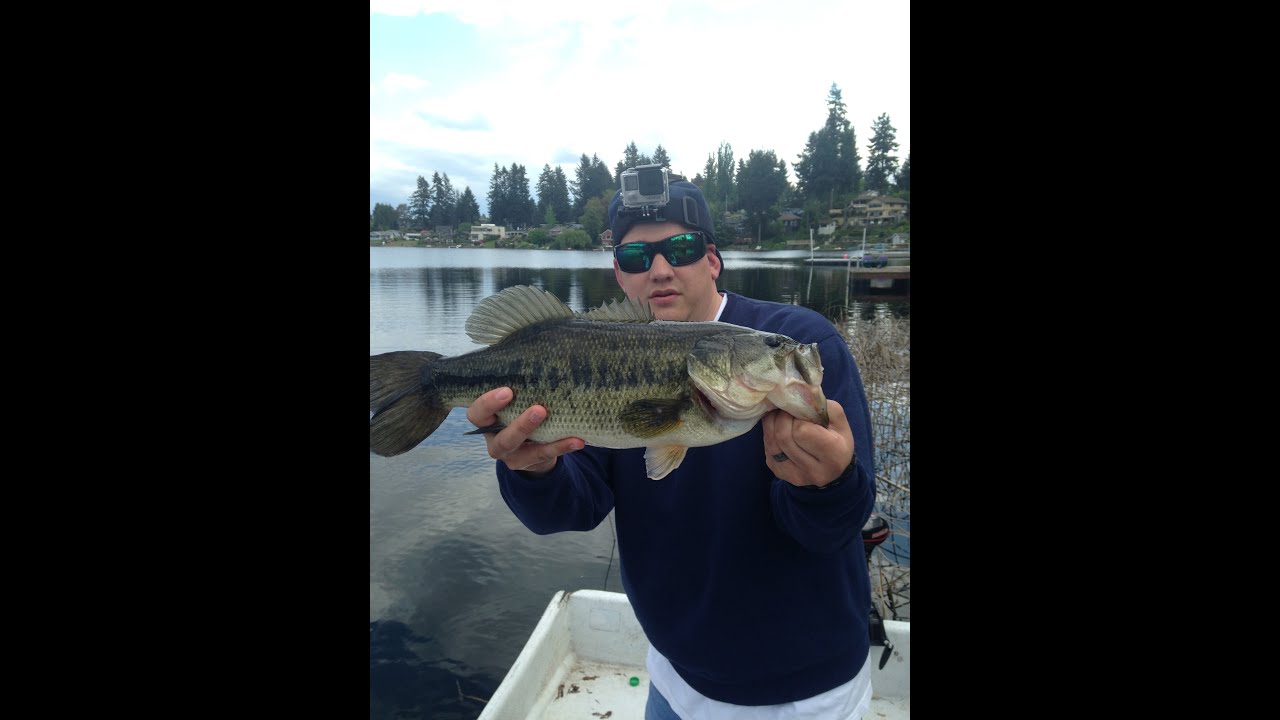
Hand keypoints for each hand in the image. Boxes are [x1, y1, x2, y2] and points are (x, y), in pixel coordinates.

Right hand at [466, 387, 583, 475]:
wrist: (531, 443)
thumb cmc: (521, 409)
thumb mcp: (516, 399)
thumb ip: (519, 385)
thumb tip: (540, 353)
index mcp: (487, 420)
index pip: (477, 413)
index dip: (488, 404)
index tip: (507, 391)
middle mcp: (495, 439)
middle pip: (502, 439)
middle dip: (520, 425)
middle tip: (540, 409)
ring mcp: (510, 455)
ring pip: (524, 452)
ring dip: (545, 441)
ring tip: (566, 431)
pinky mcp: (527, 463)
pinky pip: (544, 456)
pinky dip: (561, 447)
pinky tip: (577, 440)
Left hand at [762, 399, 854, 487]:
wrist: (832, 470)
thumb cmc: (837, 440)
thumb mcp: (838, 420)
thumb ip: (820, 406)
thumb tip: (795, 396)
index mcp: (833, 455)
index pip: (801, 431)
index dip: (797, 418)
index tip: (802, 413)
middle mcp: (814, 470)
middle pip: (783, 437)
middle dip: (781, 418)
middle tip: (788, 410)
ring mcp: (795, 476)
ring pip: (772, 443)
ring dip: (772, 424)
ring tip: (781, 416)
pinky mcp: (781, 474)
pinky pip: (767, 449)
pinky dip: (769, 435)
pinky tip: (778, 430)